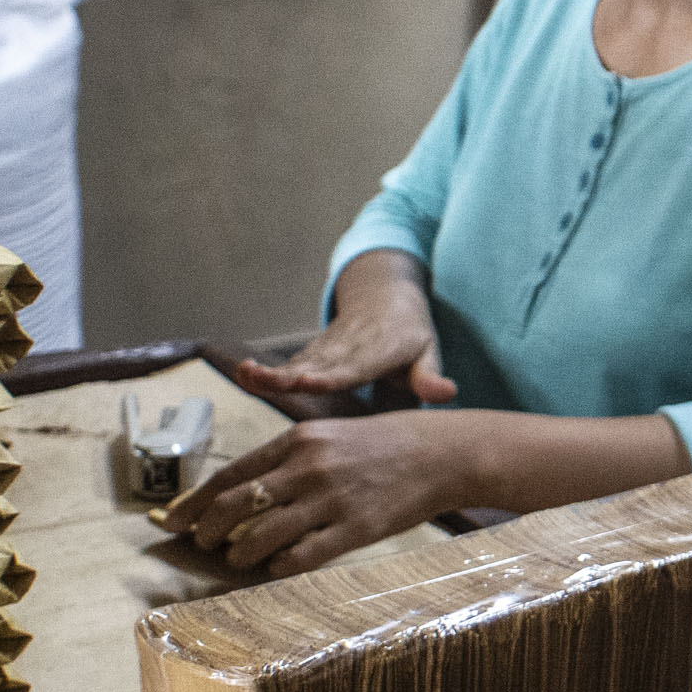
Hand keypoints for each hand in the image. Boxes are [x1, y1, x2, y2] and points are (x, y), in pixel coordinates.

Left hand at [168, 410, 490, 577]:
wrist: (439, 454)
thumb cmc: (382, 446)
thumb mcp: (328, 436)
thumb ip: (287, 459)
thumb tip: (244, 490)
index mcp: (296, 441)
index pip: (230, 475)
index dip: (196, 502)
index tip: (175, 521)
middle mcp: (308, 468)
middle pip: (235, 504)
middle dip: (208, 529)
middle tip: (201, 544)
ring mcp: (331, 499)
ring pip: (262, 533)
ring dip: (239, 552)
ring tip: (236, 559)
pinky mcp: (355, 528)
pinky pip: (302, 555)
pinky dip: (279, 565)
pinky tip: (275, 567)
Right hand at [233, 250, 455, 405]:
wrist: (385, 297)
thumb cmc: (410, 333)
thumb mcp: (428, 352)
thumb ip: (430, 377)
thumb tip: (448, 394)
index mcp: (377, 351)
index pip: (351, 368)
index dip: (329, 376)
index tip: (308, 382)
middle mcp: (346, 348)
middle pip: (314, 365)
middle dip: (288, 375)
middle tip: (262, 381)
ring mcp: (325, 350)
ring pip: (295, 362)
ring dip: (269, 370)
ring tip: (244, 376)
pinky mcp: (312, 353)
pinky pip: (289, 363)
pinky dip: (267, 370)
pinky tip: (244, 375)